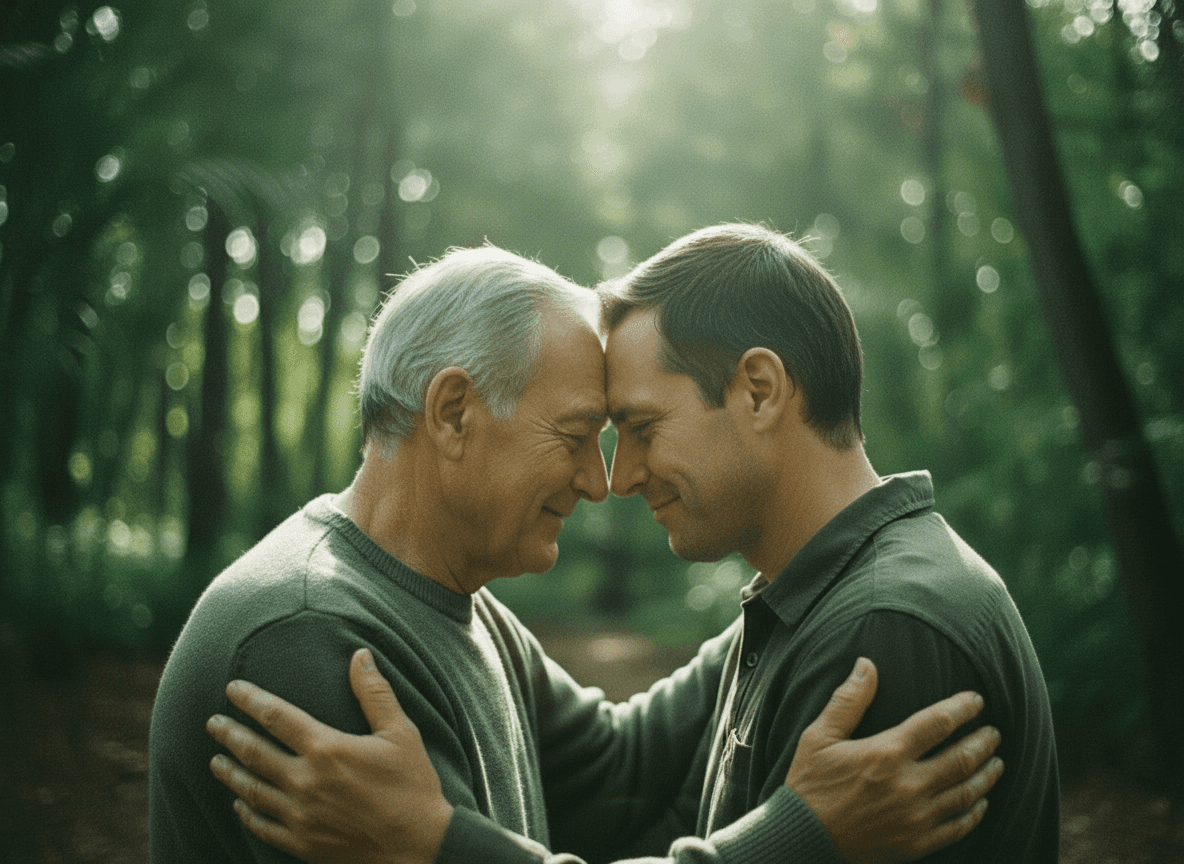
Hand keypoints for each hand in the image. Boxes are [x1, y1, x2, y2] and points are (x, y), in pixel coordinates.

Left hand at [206, 648, 453, 863]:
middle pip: (254, 752)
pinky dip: (246, 813)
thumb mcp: (401, 732)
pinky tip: (239, 805)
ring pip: (251, 790)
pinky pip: (263, 826)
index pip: (277, 716)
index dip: (251, 699)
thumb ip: (375, 692)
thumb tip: (360, 655)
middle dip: (230, 734)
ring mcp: (300, 815)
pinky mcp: (302, 843)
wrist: (419, 848)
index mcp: (327, 749)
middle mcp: (305, 781)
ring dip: (230, 772)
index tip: (233, 688)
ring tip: (215, 761)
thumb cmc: (413, 786)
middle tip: (212, 722)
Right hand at [785, 658, 1003, 862]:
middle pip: (961, 758)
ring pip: (966, 793)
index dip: (962, 708)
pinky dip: (973, 813)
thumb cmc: (809, 783)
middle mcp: (908, 784)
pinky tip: (980, 803)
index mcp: (887, 753)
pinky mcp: (915, 843)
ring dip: (986, 775)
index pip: (938, 723)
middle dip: (983, 742)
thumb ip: (848, 700)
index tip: (977, 700)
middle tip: (994, 732)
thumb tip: (867, 664)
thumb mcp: (819, 735)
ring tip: (996, 762)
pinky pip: (957, 827)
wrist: (802, 837)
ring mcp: (916, 817)